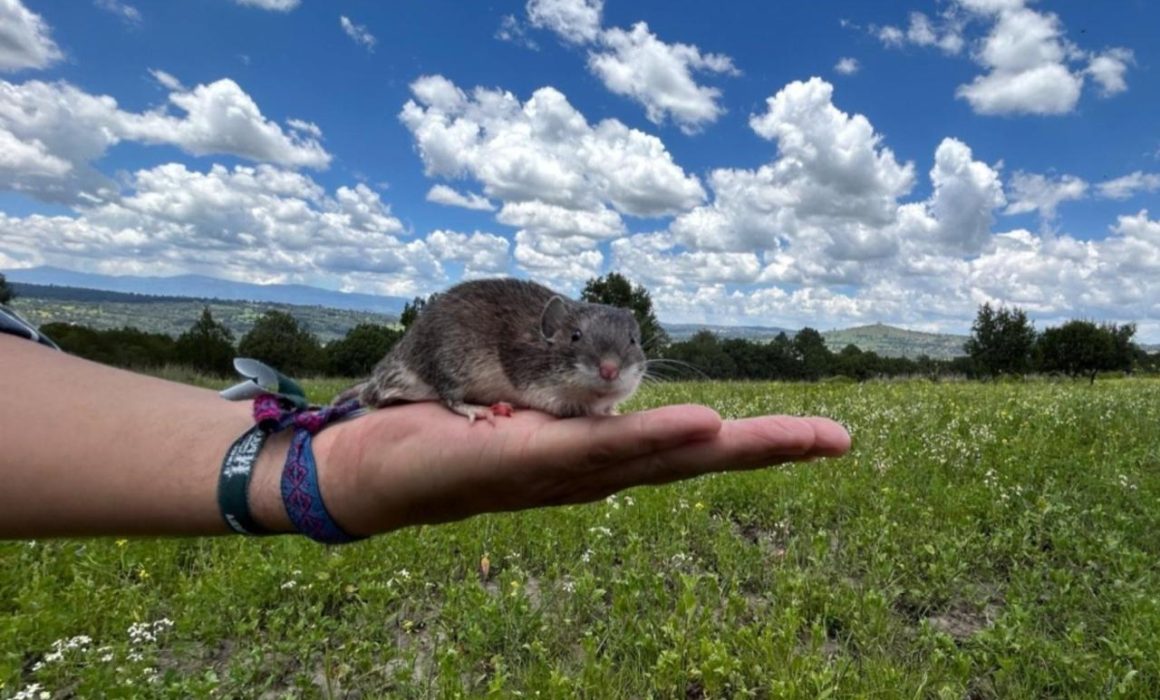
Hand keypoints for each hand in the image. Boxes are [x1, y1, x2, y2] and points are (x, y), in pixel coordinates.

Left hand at [312, 403, 851, 535]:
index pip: (684, 449)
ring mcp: (560, 475)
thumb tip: (606, 383)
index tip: (821, 435)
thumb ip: (569, 399)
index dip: (752, 443)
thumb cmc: (449, 433)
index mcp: (594, 460)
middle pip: (689, 461)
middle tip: (840, 439)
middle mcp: (589, 475)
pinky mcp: (520, 464)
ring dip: (727, 444)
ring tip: (792, 436)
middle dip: (767, 451)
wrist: (369, 465)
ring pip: (656, 458)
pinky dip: (651, 438)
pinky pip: (593, 449)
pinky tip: (701, 427)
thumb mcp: (523, 406)